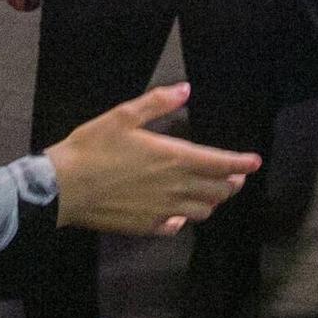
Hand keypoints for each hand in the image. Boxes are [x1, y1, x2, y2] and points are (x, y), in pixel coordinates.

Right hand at [46, 83, 261, 234]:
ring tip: (212, 193)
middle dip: (231, 183)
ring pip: (202, 212)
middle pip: (218, 191)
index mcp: (175, 158)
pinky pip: (175, 227)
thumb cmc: (93, 147)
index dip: (242, 163)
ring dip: (212, 201)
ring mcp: (163, 211)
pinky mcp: (146, 227)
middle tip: (235, 176)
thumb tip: (186, 89)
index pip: (221, 164)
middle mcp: (176, 188)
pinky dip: (184, 219)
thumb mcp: (123, 116)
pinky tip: (178, 214)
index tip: (254, 162)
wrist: (63, 188)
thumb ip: (158, 103)